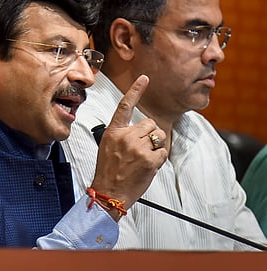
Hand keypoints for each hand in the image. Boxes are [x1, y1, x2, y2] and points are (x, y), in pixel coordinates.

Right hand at [88, 75, 166, 213]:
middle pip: (150, 123)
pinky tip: (147, 166)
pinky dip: (159, 159)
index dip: (136, 90)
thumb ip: (122, 135)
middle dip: (151, 134)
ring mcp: (138, 148)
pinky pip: (163, 151)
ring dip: (156, 145)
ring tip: (144, 157)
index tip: (144, 78)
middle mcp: (125, 137)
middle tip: (142, 149)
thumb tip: (141, 131)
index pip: (125, 106)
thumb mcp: (107, 147)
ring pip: (159, 136)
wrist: (110, 192)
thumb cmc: (108, 171)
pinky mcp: (149, 159)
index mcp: (113, 132)